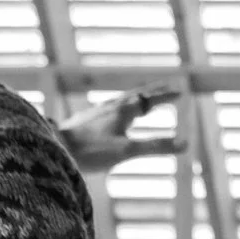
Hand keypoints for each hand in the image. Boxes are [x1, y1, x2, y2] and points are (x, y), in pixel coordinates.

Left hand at [53, 85, 184, 176]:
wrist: (54, 147)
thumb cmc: (90, 151)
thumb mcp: (126, 151)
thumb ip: (155, 147)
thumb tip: (185, 144)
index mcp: (123, 111)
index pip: (150, 99)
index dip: (166, 97)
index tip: (179, 92)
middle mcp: (111, 107)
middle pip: (137, 95)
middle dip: (153, 92)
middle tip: (166, 87)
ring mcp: (96, 112)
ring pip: (121, 100)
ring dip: (136, 97)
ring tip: (141, 98)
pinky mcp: (84, 120)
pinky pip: (108, 107)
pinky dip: (120, 106)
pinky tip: (111, 113)